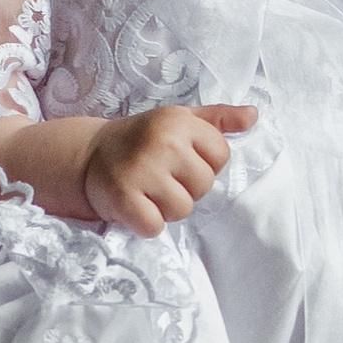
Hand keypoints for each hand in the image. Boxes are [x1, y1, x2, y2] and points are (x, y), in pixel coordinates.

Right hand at [81, 101, 254, 237]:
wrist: (88, 155)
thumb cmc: (141, 139)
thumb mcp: (178, 120)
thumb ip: (218, 119)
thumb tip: (253, 116)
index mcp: (179, 121)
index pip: (221, 155)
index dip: (204, 164)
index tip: (179, 160)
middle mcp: (162, 141)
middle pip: (205, 185)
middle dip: (186, 188)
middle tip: (160, 178)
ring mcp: (141, 170)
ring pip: (183, 209)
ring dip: (166, 208)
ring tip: (148, 192)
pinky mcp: (123, 197)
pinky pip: (155, 226)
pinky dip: (147, 224)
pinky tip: (136, 207)